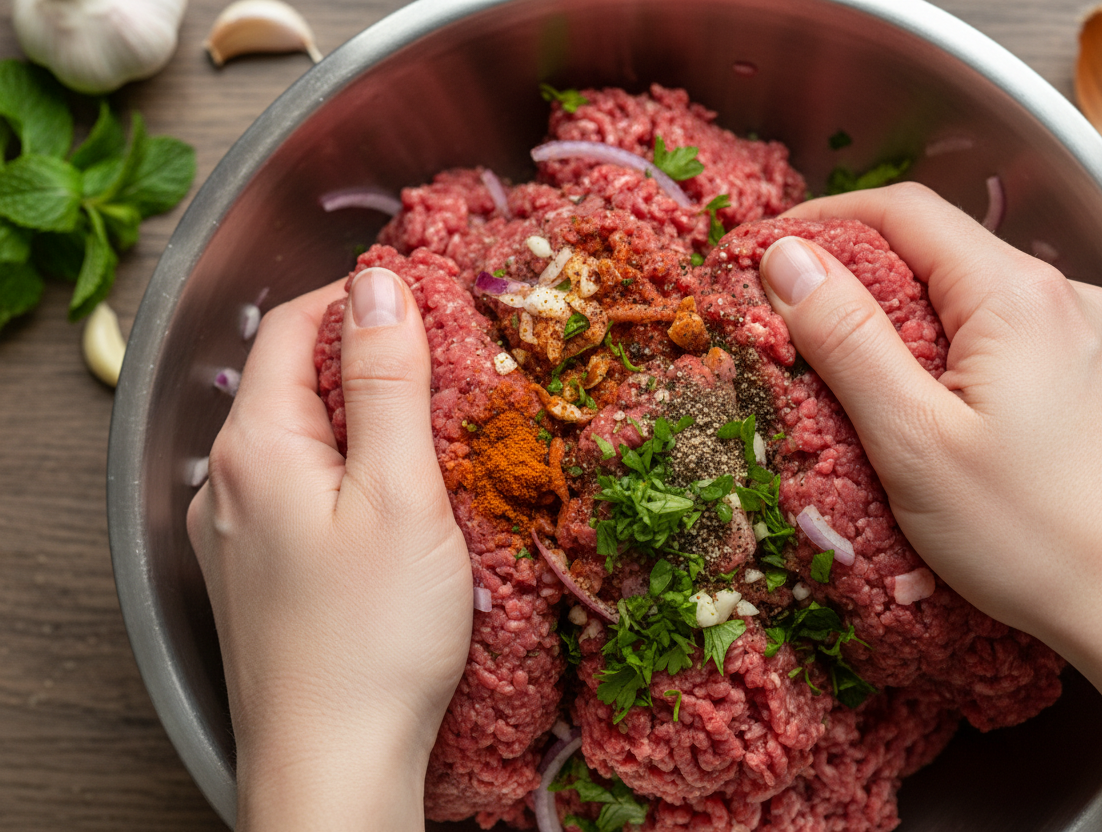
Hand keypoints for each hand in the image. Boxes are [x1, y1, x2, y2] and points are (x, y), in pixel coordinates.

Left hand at [186, 267, 472, 830]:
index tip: (431, 301)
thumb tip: (380, 283)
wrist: (333, 766)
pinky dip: (348, 476)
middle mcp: (227, 481)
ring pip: (300, 439)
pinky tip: (396, 510)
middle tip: (449, 375)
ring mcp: (234, 532)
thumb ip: (387, 381)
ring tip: (434, 444)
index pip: (294, 322)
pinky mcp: (256, 574)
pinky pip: (299, 493)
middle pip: (293, 379)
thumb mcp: (401, 492)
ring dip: (362, 422)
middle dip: (368, 361)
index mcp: (256, 445)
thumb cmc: (373, 637)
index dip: (360, 298)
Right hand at [758, 183, 1101, 831]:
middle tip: (794, 318)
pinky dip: (956, 348)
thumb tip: (786, 258)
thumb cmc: (1032, 538)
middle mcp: (1066, 296)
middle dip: (859, 271)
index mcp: (1016, 295)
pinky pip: (1012, 336)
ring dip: (907, 312)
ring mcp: (1094, 336)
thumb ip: (847, 339)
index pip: (903, 210)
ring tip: (853, 368)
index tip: (764, 254)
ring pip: (976, 295)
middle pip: (942, 248)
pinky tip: (934, 403)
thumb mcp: (913, 441)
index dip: (824, 221)